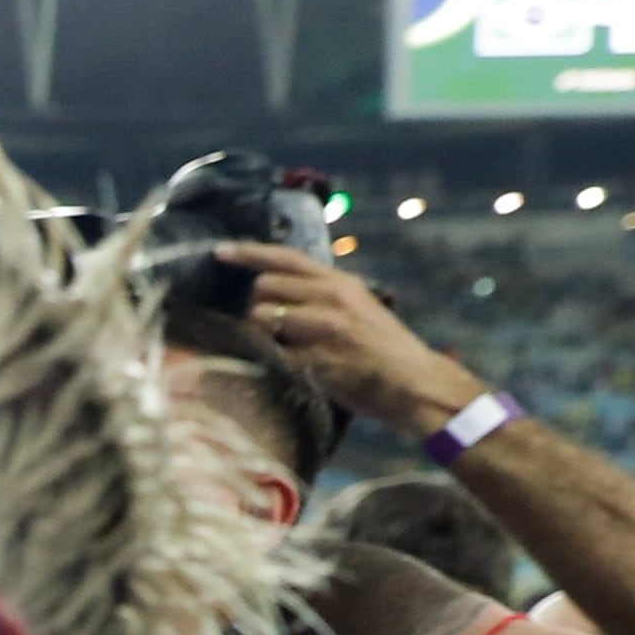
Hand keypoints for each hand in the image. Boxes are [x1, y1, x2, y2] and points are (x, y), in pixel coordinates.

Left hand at [222, 243, 485, 435]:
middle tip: (267, 330)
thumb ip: (319, 296)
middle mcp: (333, 297)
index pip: (286, 258)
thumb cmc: (379, 349)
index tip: (219, 252)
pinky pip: (272, 354)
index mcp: (340, 282)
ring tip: (275, 350)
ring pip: (261, 317)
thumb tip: (272, 292)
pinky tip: (277, 369)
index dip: (249, 253)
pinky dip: (265, 362)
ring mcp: (326, 327)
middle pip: (264, 288)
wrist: (415, 382)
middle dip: (254, 307)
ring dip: (256, 335)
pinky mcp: (321, 359)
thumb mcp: (355, 307)